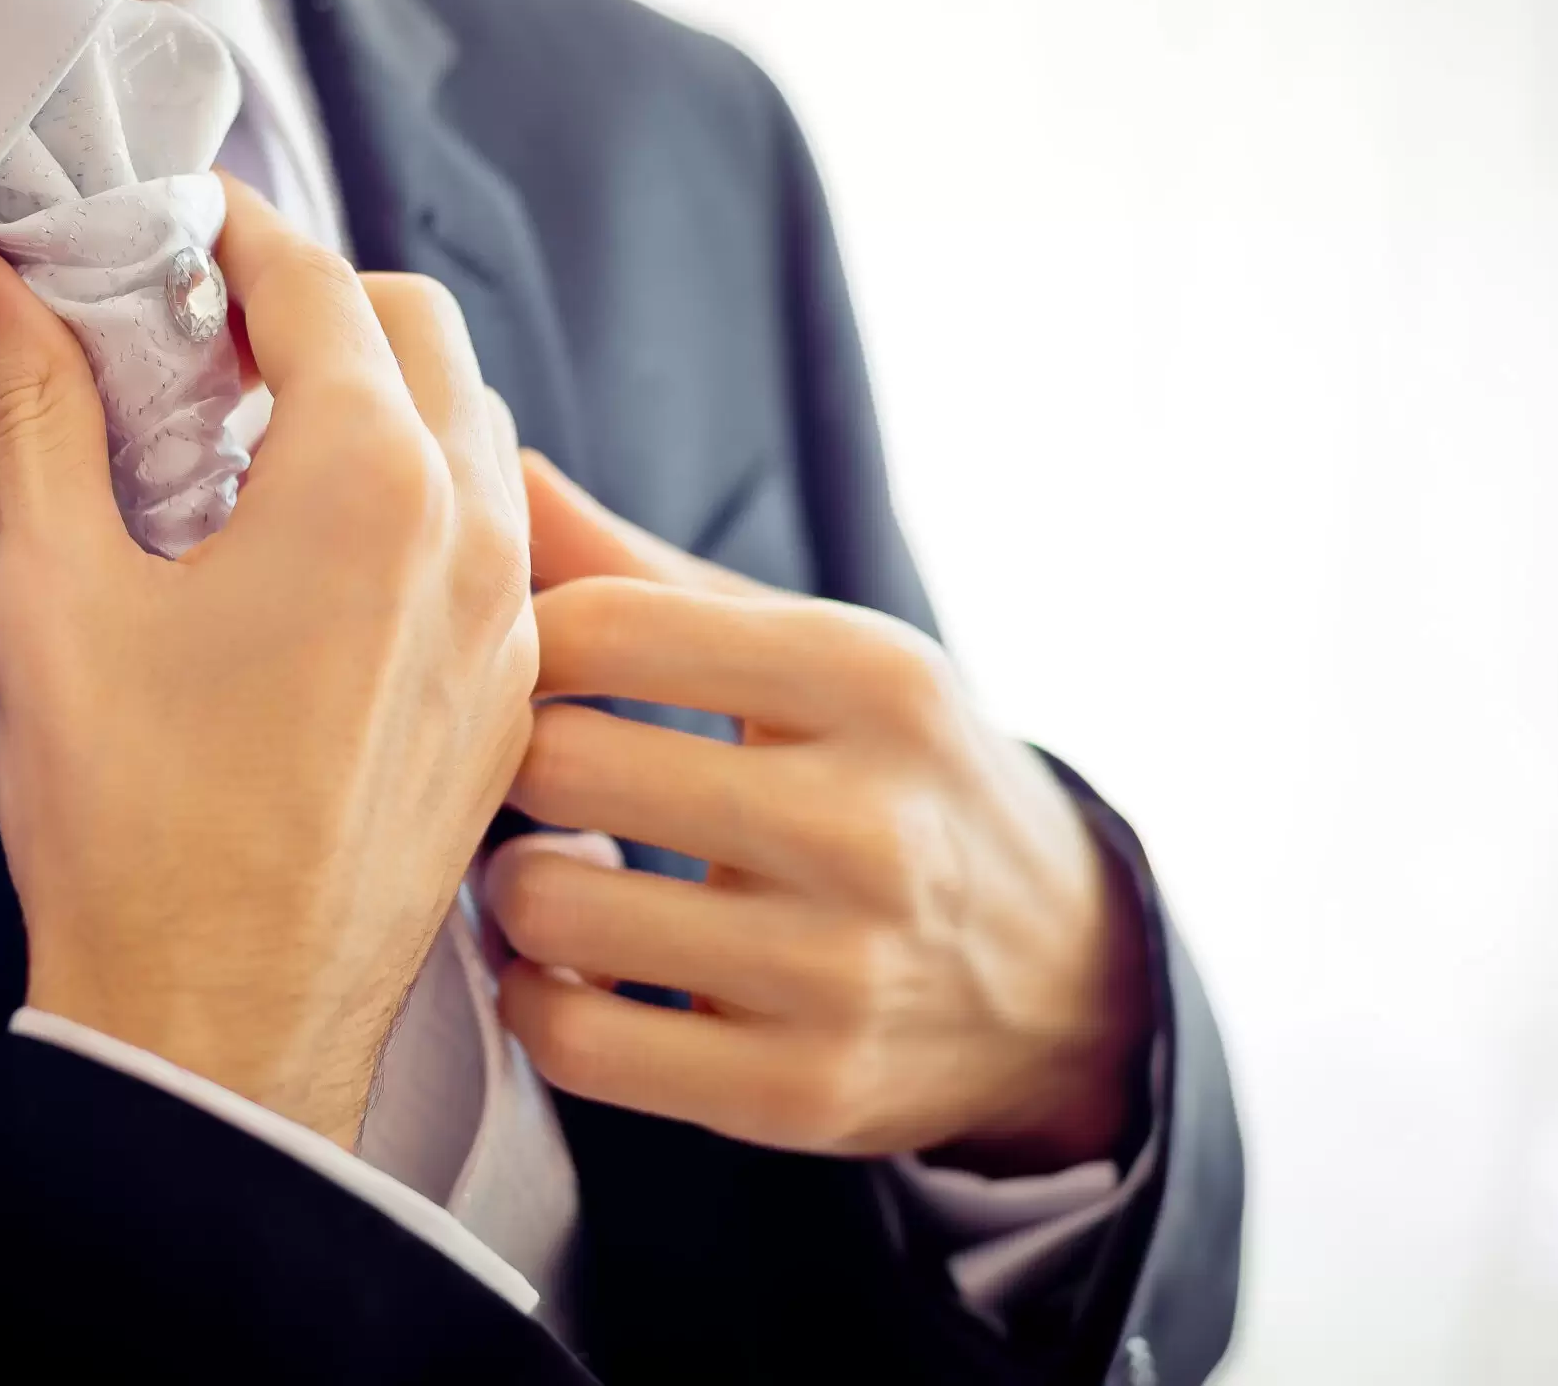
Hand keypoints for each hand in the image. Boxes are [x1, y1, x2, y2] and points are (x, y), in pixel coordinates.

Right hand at [0, 177, 536, 1148]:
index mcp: (371, 482)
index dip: (223, 229)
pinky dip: (421, 497)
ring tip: (254, 444)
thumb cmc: (138, 828)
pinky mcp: (504, 700)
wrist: (221, 1028)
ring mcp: (507, 622)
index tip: (159, 230)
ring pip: (472, 429)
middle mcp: (473, 534)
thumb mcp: (53, 594)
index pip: (311, 276)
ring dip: (376, 394)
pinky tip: (321, 559)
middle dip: (310, 300)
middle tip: (197, 337)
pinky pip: (494, 538)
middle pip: (415, 329)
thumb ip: (27, 410)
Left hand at [486, 455, 1148, 1172]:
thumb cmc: (889, 774)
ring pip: (550, 910)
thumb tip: (500, 467)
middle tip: (515, 778)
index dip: (519, 645)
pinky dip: (538, 1002)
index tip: (523, 673)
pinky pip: (577, 1043)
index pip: (600, 625)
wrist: (1056, 974)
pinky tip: (568, 972)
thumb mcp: (808, 652)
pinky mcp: (801, 1091)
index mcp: (867, 674)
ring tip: (543, 874)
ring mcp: (838, 969)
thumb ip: (642, 573)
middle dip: (506, 769)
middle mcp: (866, 820)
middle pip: (558, 761)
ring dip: (510, 893)